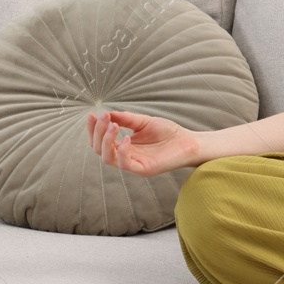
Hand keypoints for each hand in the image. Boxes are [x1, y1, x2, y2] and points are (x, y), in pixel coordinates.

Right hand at [85, 109, 202, 176]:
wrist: (189, 142)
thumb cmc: (168, 132)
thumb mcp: (144, 121)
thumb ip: (126, 118)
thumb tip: (107, 113)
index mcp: (124, 145)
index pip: (100, 140)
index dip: (94, 129)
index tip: (93, 115)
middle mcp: (125, 156)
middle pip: (99, 149)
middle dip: (97, 132)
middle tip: (103, 117)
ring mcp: (133, 164)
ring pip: (107, 158)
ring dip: (106, 141)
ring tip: (113, 126)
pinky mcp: (142, 169)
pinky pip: (124, 164)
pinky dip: (122, 151)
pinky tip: (126, 137)